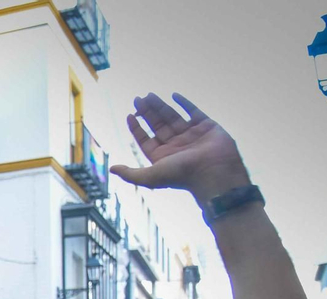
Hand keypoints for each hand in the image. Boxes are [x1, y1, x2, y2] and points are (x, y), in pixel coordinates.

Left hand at [110, 93, 249, 205]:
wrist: (214, 172)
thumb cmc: (182, 175)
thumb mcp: (151, 176)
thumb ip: (130, 173)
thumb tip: (111, 169)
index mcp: (163, 156)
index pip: (146, 139)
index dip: (137, 128)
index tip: (130, 115)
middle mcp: (176, 145)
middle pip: (158, 125)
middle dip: (147, 112)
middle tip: (138, 99)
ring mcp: (191, 135)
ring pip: (172, 117)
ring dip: (161, 106)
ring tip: (149, 95)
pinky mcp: (206, 126)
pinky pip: (193, 112)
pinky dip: (184, 103)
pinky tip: (174, 95)